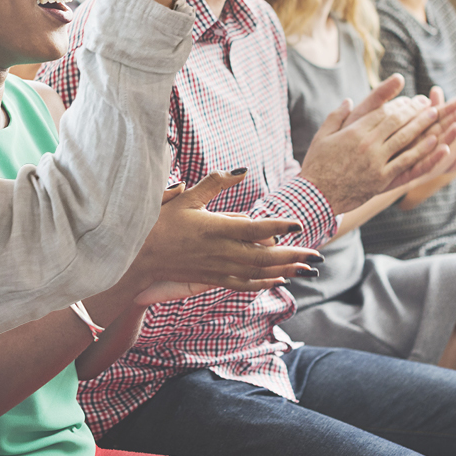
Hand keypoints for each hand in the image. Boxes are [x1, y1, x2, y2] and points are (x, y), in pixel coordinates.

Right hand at [129, 171, 321, 304]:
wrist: (140, 256)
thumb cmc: (162, 222)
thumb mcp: (187, 197)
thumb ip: (216, 183)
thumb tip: (241, 170)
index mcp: (214, 228)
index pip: (254, 228)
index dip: (278, 226)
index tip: (298, 224)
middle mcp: (219, 251)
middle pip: (263, 255)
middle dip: (292, 254)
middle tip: (316, 253)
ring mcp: (217, 268)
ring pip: (257, 272)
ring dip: (284, 270)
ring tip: (305, 267)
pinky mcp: (213, 278)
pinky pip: (244, 284)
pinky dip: (264, 283)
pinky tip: (279, 279)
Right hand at [299, 89, 447, 214]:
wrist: (317, 196)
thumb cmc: (317, 165)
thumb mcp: (321, 136)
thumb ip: (336, 117)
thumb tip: (349, 101)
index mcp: (354, 132)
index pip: (382, 112)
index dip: (399, 104)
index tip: (410, 99)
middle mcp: (368, 144)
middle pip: (397, 122)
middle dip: (414, 110)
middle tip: (427, 102)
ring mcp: (376, 162)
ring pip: (405, 139)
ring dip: (422, 125)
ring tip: (435, 114)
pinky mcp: (382, 179)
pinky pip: (406, 163)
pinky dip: (422, 152)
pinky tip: (434, 142)